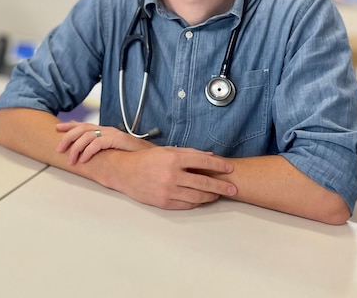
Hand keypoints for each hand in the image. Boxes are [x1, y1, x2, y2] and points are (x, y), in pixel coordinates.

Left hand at [55, 121, 151, 163]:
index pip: (83, 125)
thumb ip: (101, 148)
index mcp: (104, 130)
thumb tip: (86, 152)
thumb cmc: (131, 155)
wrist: (150, 155)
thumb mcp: (113, 150)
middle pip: (82, 129)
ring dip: (76, 148)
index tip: (57, 128)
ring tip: (71, 160)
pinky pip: (98, 143)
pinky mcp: (118, 140)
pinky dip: (88, 151)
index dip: (70, 125)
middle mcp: (106, 129)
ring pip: (87, 136)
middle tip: (59, 148)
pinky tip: (83, 160)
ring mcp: (112, 133)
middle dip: (68, 137)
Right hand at [108, 147, 236, 209]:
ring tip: (218, 195)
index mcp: (173, 158)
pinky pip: (186, 204)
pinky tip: (202, 199)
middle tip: (232, 188)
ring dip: (211, 196)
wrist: (124, 172)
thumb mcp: (166, 150)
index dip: (219, 166)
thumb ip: (189, 153)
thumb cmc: (146, 160)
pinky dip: (197, 202)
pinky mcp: (164, 202)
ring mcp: (168, 190)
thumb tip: (209, 157)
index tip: (229, 169)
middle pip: (204, 183)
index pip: (203, 162)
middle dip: (221, 186)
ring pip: (197, 196)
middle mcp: (172, 175)